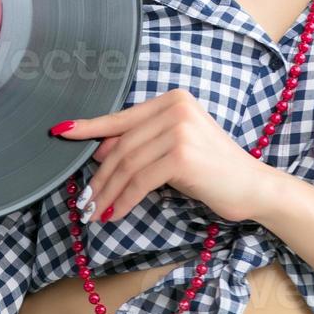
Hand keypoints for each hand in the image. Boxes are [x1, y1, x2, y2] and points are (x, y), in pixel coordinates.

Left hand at [50, 88, 280, 224]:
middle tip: (85, 200)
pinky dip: (124, 200)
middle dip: (99, 176)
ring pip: (127, 165)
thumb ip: (142, 142)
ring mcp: (179, 130)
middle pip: (121, 146)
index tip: (61, 133)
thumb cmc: (212, 170)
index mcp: (172, 99)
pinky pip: (140, 181)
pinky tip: (116, 213)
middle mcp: (174, 108)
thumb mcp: (174, 148)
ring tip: (96, 211)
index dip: (89, 128)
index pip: (121, 117)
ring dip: (107, 192)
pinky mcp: (181, 156)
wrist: (252, 186)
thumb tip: (99, 151)